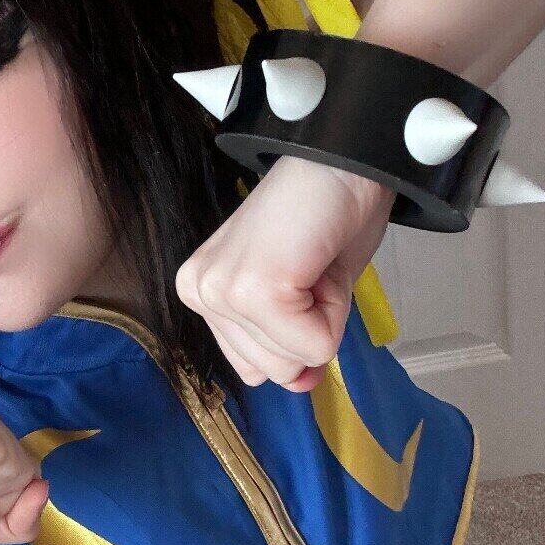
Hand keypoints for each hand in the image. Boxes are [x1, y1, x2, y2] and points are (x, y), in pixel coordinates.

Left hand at [175, 156, 393, 391]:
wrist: (346, 157)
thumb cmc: (327, 215)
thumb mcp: (305, 296)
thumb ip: (289, 346)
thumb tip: (300, 386)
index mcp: (202, 293)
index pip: (254, 367)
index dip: (296, 331)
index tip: (303, 277)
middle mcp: (198, 292)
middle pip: (270, 371)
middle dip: (310, 327)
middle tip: (310, 267)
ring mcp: (220, 290)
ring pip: (291, 361)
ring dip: (324, 316)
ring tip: (314, 261)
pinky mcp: (253, 289)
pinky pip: (313, 345)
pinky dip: (336, 310)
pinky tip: (320, 261)